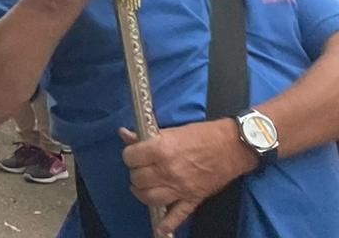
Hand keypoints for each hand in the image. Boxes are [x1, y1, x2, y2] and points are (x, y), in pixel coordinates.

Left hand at [121, 121, 253, 235]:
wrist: (233, 146)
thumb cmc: (202, 135)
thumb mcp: (171, 131)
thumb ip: (146, 137)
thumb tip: (124, 135)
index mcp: (161, 150)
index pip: (130, 158)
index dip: (130, 156)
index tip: (134, 155)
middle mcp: (168, 171)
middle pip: (137, 179)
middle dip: (136, 174)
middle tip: (141, 169)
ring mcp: (180, 188)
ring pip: (150, 198)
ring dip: (143, 193)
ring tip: (144, 187)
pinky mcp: (193, 199)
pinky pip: (177, 216)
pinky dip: (167, 224)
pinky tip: (160, 229)